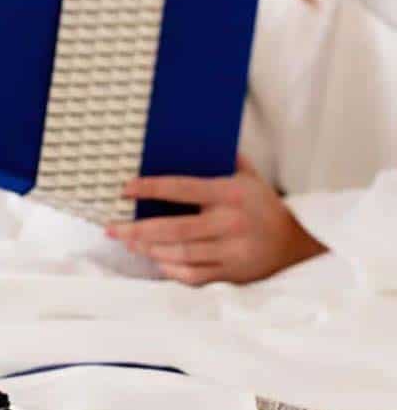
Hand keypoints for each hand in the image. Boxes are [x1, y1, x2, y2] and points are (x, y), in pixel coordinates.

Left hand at [106, 156, 326, 284]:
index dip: (150, 189)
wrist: (298, 244)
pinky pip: (192, 274)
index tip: (125, 188)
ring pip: (179, 254)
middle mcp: (230, 223)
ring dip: (148, 249)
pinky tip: (153, 259)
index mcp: (231, 194)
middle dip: (136, 229)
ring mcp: (231, 251)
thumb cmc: (263, 206)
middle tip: (111, 227)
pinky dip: (169, 269)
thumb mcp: (249, 177)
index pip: (182, 189)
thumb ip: (223, 159)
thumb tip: (192, 135)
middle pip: (173, 229)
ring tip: (127, 241)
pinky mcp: (231, 273)